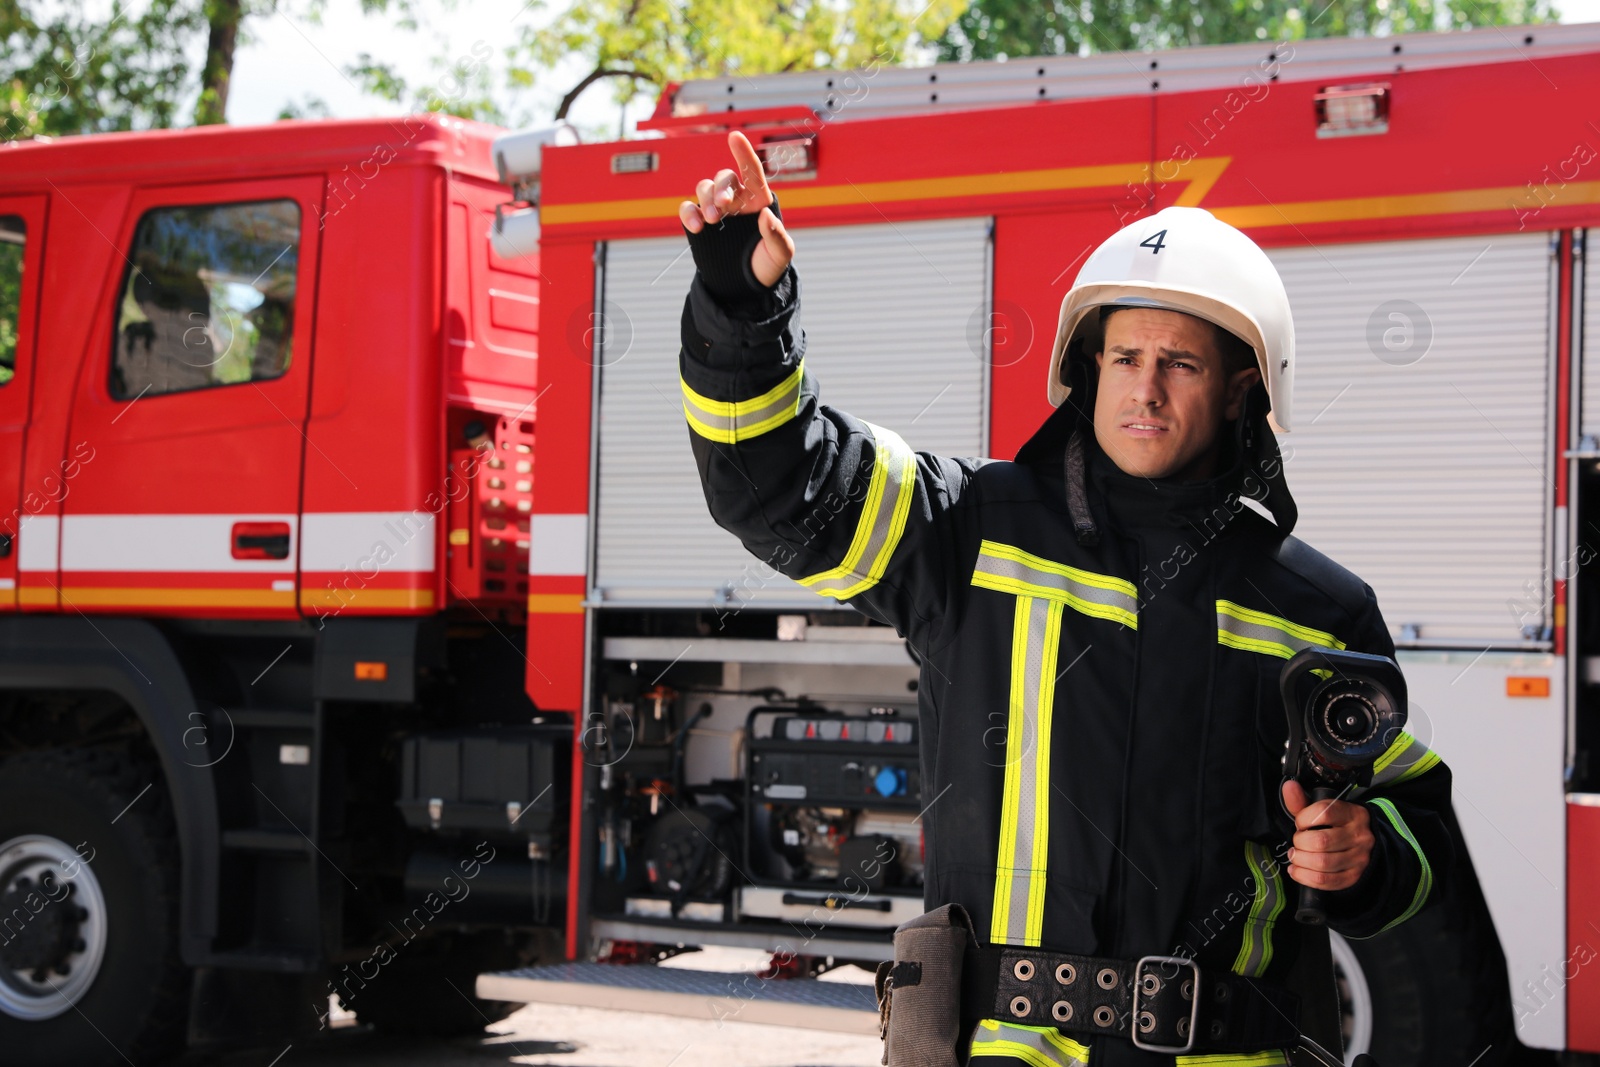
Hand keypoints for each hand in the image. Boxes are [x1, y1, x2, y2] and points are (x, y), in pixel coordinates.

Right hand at [678, 130, 794, 286]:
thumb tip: (765, 214)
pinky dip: (688, 212)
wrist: (745, 286)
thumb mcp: (780, 255)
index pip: (752, 171)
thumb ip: (776, 235)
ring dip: (706, 198)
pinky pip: (688, 208)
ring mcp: (716, 211)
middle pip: (724, 178)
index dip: (743, 153)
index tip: (734, 137)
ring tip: (713, 220)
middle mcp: (736, 200)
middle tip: (723, 207)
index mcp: (758, 200)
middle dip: (721, 188)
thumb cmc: (766, 266)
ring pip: (704, 188)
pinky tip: (695, 224)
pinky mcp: (699, 224)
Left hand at [1280, 780, 1374, 891]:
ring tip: (1295, 856)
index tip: (1300, 823)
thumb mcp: (1322, 809)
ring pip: (1322, 863)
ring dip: (1300, 860)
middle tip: (1297, 842)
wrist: (1362, 843)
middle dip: (1300, 842)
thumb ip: (1302, 801)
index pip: (1324, 813)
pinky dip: (1304, 877)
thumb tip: (1288, 786)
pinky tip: (1296, 870)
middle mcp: (1359, 836)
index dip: (1303, 819)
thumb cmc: (1335, 825)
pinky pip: (1326, 881)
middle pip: (1320, 842)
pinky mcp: (1353, 877)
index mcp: (1352, 814)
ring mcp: (1359, 858)